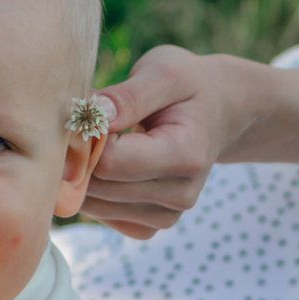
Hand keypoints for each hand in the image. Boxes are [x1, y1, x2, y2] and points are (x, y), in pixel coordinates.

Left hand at [82, 43, 269, 238]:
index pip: (111, 162)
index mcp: (186, 155)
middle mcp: (180, 195)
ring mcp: (166, 216)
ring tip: (96, 140)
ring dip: (80, 173)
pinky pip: (102, 216)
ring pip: (93, 204)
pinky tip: (105, 163)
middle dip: (77, 154)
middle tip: (82, 122)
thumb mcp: (165, 73)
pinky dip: (93, 191)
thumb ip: (128, 96)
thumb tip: (91, 115)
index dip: (84, 137)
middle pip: (98, 187)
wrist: (221, 111)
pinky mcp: (150, 226)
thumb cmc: (189, 86)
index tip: (83, 110)